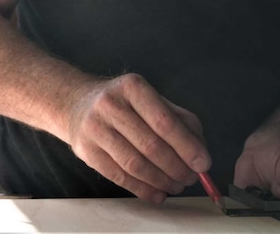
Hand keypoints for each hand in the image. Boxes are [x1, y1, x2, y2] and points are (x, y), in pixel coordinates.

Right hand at [66, 73, 210, 203]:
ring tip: (176, 186)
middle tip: (190, 179)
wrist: (76, 104)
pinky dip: (142, 190)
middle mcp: (110, 105)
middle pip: (150, 145)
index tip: (203, 163)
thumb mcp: (151, 99)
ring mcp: (94, 128)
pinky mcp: (86, 151)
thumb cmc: (123, 103)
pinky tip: (157, 194)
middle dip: (177, 168)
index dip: (187, 146)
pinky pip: (119, 176)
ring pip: (135, 164)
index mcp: (132, 87)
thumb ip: (179, 119)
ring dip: (161, 181)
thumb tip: (199, 151)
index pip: (164, 121)